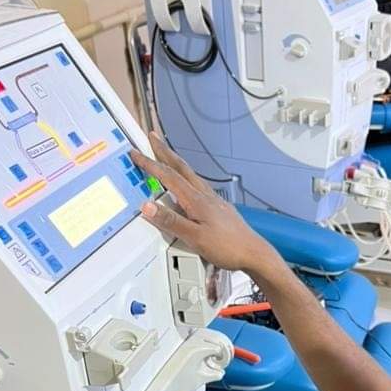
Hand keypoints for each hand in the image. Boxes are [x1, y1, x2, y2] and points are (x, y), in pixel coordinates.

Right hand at [130, 133, 275, 272]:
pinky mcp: (220, 208)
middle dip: (164, 151)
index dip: (150, 164)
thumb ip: (171, 222)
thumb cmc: (228, 247)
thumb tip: (148, 207)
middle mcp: (206, 196)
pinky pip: (199, 186)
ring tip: (167, 156)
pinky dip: (188, 178)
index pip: (169, 177)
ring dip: (176, 163)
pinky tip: (189, 185)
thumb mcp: (195, 238)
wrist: (254, 254)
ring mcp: (214, 201)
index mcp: (197, 200)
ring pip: (191, 175)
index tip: (136, 153)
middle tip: (153, 137)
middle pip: (181, 168)